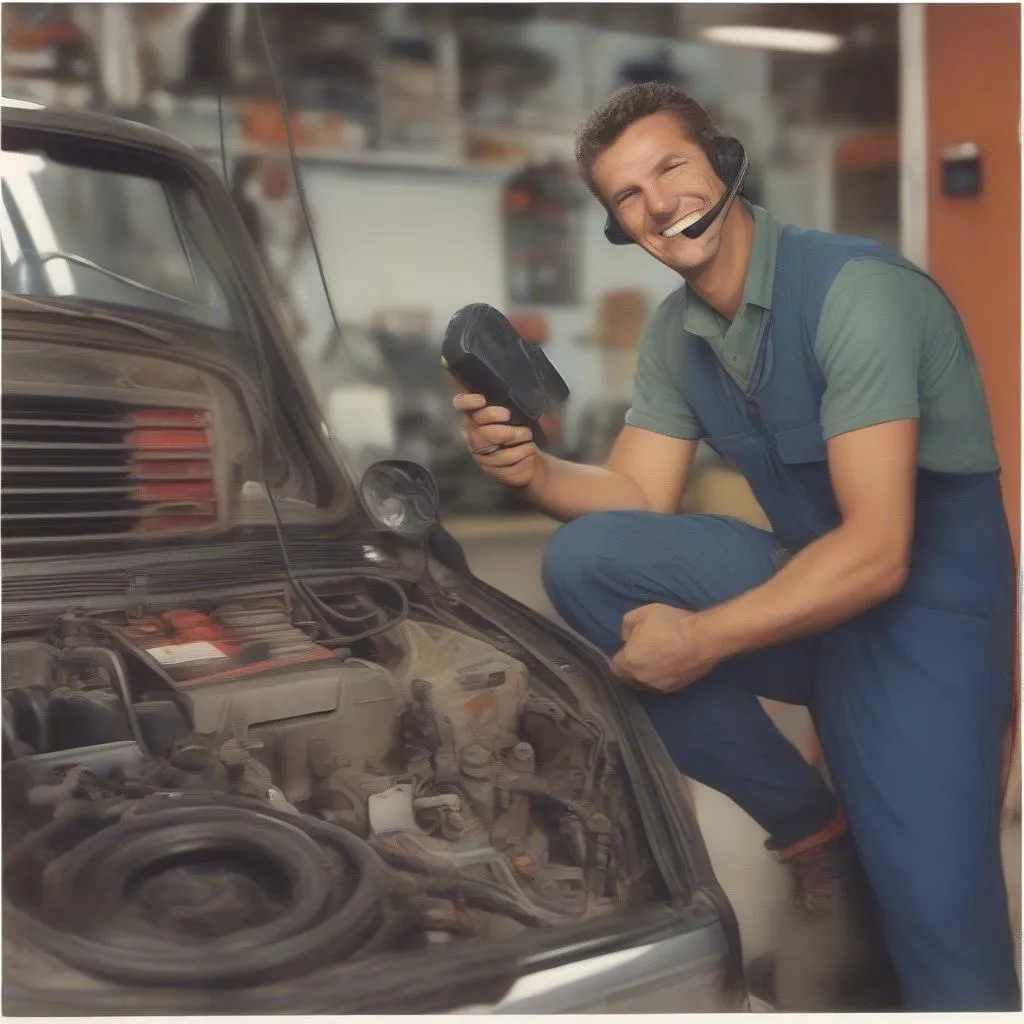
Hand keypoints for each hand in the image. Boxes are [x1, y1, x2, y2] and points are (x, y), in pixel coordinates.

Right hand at [443, 361, 538, 488]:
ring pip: (490, 442)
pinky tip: (528, 450)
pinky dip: (521, 454)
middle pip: (477, 422)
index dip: (467, 400)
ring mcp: (481, 451)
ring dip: (512, 437)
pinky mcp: (492, 469)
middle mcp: (473, 431)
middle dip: (494, 417)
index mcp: (475, 412)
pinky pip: (505, 461)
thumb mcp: (519, 402)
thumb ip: (514, 380)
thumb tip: (523, 340)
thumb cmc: (520, 426)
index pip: (461, 403)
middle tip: (509, 416)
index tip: (481, 398)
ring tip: (526, 435)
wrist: (528, 457)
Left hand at [611, 603, 718, 692]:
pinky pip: (660, 684)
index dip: (619, 655)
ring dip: (644, 674)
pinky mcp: (676, 688)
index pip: (614, 665)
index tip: (625, 648)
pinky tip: (666, 666)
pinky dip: (660, 677)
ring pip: (644, 683)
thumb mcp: (641, 613)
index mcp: (629, 662)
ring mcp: (659, 686)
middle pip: (628, 677)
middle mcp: (641, 679)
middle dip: (629, 667)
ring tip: (653, 661)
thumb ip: (626, 627)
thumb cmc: (670, 624)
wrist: (703, 639)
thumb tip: (626, 638)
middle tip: (637, 654)